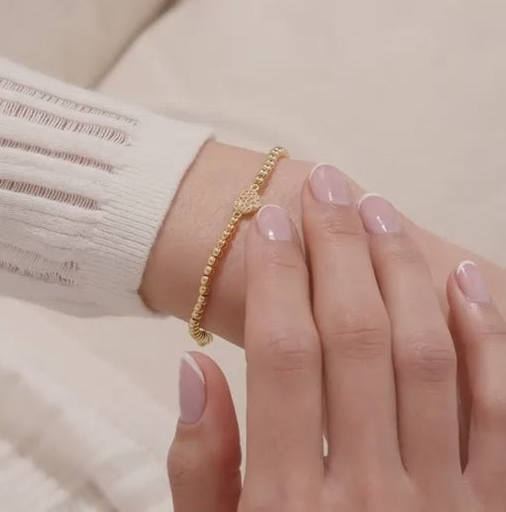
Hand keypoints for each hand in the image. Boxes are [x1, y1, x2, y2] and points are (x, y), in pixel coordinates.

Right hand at [167, 166, 505, 511]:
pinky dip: (487, 336)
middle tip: (326, 188)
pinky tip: (464, 277)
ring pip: (426, 355)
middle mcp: (368, 493)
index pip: (283, 353)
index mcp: (286, 503)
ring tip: (378, 210)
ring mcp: (444, 501)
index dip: (276, 275)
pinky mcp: (494, 505)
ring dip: (402, 271)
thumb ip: (199, 466)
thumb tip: (195, 369)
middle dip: (337, 248)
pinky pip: (500, 406)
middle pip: (354, 335)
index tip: (270, 219)